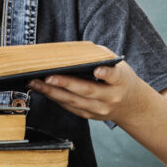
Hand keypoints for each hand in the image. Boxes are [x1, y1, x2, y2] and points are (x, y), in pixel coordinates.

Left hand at [28, 60, 153, 124]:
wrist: (130, 105)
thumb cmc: (118, 79)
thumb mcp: (117, 65)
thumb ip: (99, 57)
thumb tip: (72, 51)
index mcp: (120, 81)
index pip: (114, 76)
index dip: (106, 73)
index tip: (98, 70)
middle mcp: (111, 97)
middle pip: (87, 91)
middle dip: (65, 84)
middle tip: (47, 77)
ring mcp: (99, 109)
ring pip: (74, 102)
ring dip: (52, 93)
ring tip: (35, 83)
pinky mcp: (89, 115)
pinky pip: (69, 106)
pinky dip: (54, 98)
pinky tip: (41, 89)